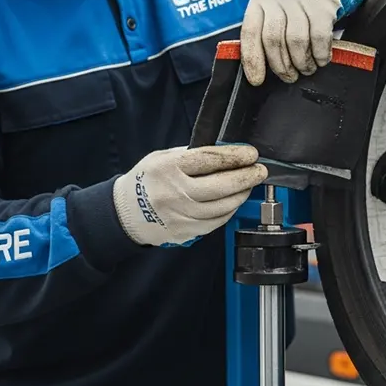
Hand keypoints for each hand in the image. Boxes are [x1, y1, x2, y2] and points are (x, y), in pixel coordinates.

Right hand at [112, 144, 267, 247]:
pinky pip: (215, 222)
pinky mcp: (184, 231)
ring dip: (241, 195)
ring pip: (222, 206)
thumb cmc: (147, 180)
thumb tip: (227, 153)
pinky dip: (229, 211)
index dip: (235, 156)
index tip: (251, 154)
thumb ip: (192, 155)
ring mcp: (179, 214)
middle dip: (246, 177)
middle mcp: (174, 192)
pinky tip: (234, 201)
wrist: (125, 213)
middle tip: (259, 171)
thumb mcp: (163, 157)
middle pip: (220, 186)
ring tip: (248, 185)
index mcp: (167, 168)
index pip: (209, 160)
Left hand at [241, 0, 371, 84]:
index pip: (250, 31)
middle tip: (290, 77)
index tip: (257, 80)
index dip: (252, 59)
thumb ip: (270, 22)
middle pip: (273, 39)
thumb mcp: (281, 1)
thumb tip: (263, 63)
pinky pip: (319, 38)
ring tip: (307, 69)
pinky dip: (320, 54)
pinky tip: (322, 59)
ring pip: (296, 41)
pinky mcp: (324, 0)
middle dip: (281, 65)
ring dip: (302, 62)